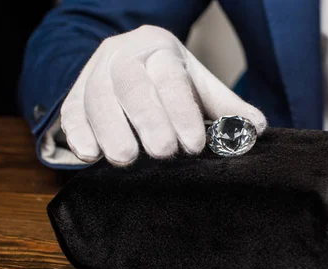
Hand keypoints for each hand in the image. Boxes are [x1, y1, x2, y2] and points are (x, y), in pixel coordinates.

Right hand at [61, 25, 266, 165]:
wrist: (133, 57)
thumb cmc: (171, 79)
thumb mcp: (201, 85)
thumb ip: (227, 107)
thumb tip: (255, 129)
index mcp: (160, 49)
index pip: (170, 79)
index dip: (182, 112)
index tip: (194, 144)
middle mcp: (124, 54)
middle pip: (130, 84)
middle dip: (147, 119)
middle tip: (163, 153)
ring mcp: (95, 71)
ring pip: (96, 96)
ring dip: (110, 129)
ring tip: (125, 159)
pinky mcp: (75, 91)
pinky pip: (72, 109)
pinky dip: (78, 132)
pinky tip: (89, 155)